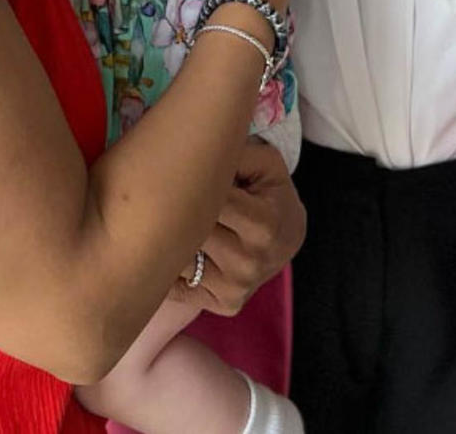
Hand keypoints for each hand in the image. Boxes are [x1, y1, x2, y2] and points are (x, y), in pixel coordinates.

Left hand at [171, 137, 305, 314]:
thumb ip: (235, 152)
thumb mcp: (265, 163)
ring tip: (176, 220)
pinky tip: (180, 248)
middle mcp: (249, 263)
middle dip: (177, 208)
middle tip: (168, 193)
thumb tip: (194, 150)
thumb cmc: (271, 193)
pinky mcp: (223, 305)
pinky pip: (179, 284)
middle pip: (190, 230)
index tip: (186, 173)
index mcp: (263, 225)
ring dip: (171, 237)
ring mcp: (236, 289)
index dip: (193, 182)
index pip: (208, 200)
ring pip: (179, 258)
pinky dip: (173, 265)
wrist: (288, 238)